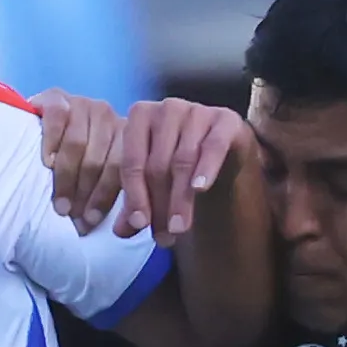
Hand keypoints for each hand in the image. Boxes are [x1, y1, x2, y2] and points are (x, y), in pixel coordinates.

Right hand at [34, 89, 125, 232]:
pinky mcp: (57, 97)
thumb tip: (108, 227)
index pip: (120, 167)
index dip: (105, 196)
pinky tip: (46, 163)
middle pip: (98, 158)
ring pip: (77, 144)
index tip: (91, 221)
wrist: (34, 126)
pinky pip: (56, 121)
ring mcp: (83, 103)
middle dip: (84, 192)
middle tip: (71, 215)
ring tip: (58, 203)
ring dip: (66, 178)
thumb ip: (106, 192)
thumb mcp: (94, 175)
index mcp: (125, 134)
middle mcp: (107, 115)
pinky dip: (51, 143)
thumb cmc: (69, 161)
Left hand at [114, 98, 250, 244]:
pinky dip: (206, 169)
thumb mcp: (154, 188)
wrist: (223, 157)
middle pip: (157, 164)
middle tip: (162, 237)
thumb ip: (136, 206)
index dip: (135, 196)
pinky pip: (213, 147)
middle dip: (159, 205)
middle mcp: (167, 108)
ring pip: (183, 160)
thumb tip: (121, 231)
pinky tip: (200, 189)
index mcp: (140, 117)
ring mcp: (197, 110)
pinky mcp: (225, 119)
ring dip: (180, 199)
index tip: (139, 225)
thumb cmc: (178, 170)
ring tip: (179, 228)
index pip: (131, 161)